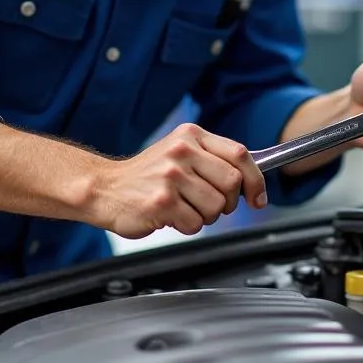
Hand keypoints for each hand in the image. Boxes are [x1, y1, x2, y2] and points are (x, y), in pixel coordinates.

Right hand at [90, 123, 266, 238]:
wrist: (105, 188)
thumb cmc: (147, 175)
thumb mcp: (180, 153)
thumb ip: (212, 160)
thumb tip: (251, 180)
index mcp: (191, 136)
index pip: (240, 154)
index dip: (255, 179)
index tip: (258, 197)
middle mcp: (182, 151)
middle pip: (233, 182)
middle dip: (228, 202)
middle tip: (211, 205)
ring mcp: (171, 176)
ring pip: (216, 207)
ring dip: (205, 216)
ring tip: (184, 208)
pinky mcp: (161, 202)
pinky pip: (195, 223)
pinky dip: (187, 226)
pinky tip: (171, 216)